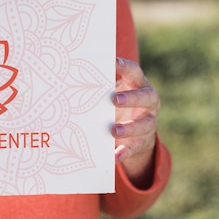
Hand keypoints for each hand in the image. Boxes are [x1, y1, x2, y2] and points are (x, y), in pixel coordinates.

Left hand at [112, 58, 158, 187]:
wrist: (135, 132)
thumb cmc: (116, 103)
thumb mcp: (111, 92)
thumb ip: (100, 85)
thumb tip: (69, 73)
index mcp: (139, 85)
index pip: (135, 73)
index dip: (126, 68)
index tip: (114, 63)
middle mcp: (148, 102)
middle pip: (146, 97)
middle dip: (131, 98)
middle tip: (114, 99)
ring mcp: (148, 122)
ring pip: (144, 125)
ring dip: (129, 128)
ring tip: (113, 130)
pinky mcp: (142, 142)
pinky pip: (134, 148)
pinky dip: (124, 152)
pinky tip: (114, 155)